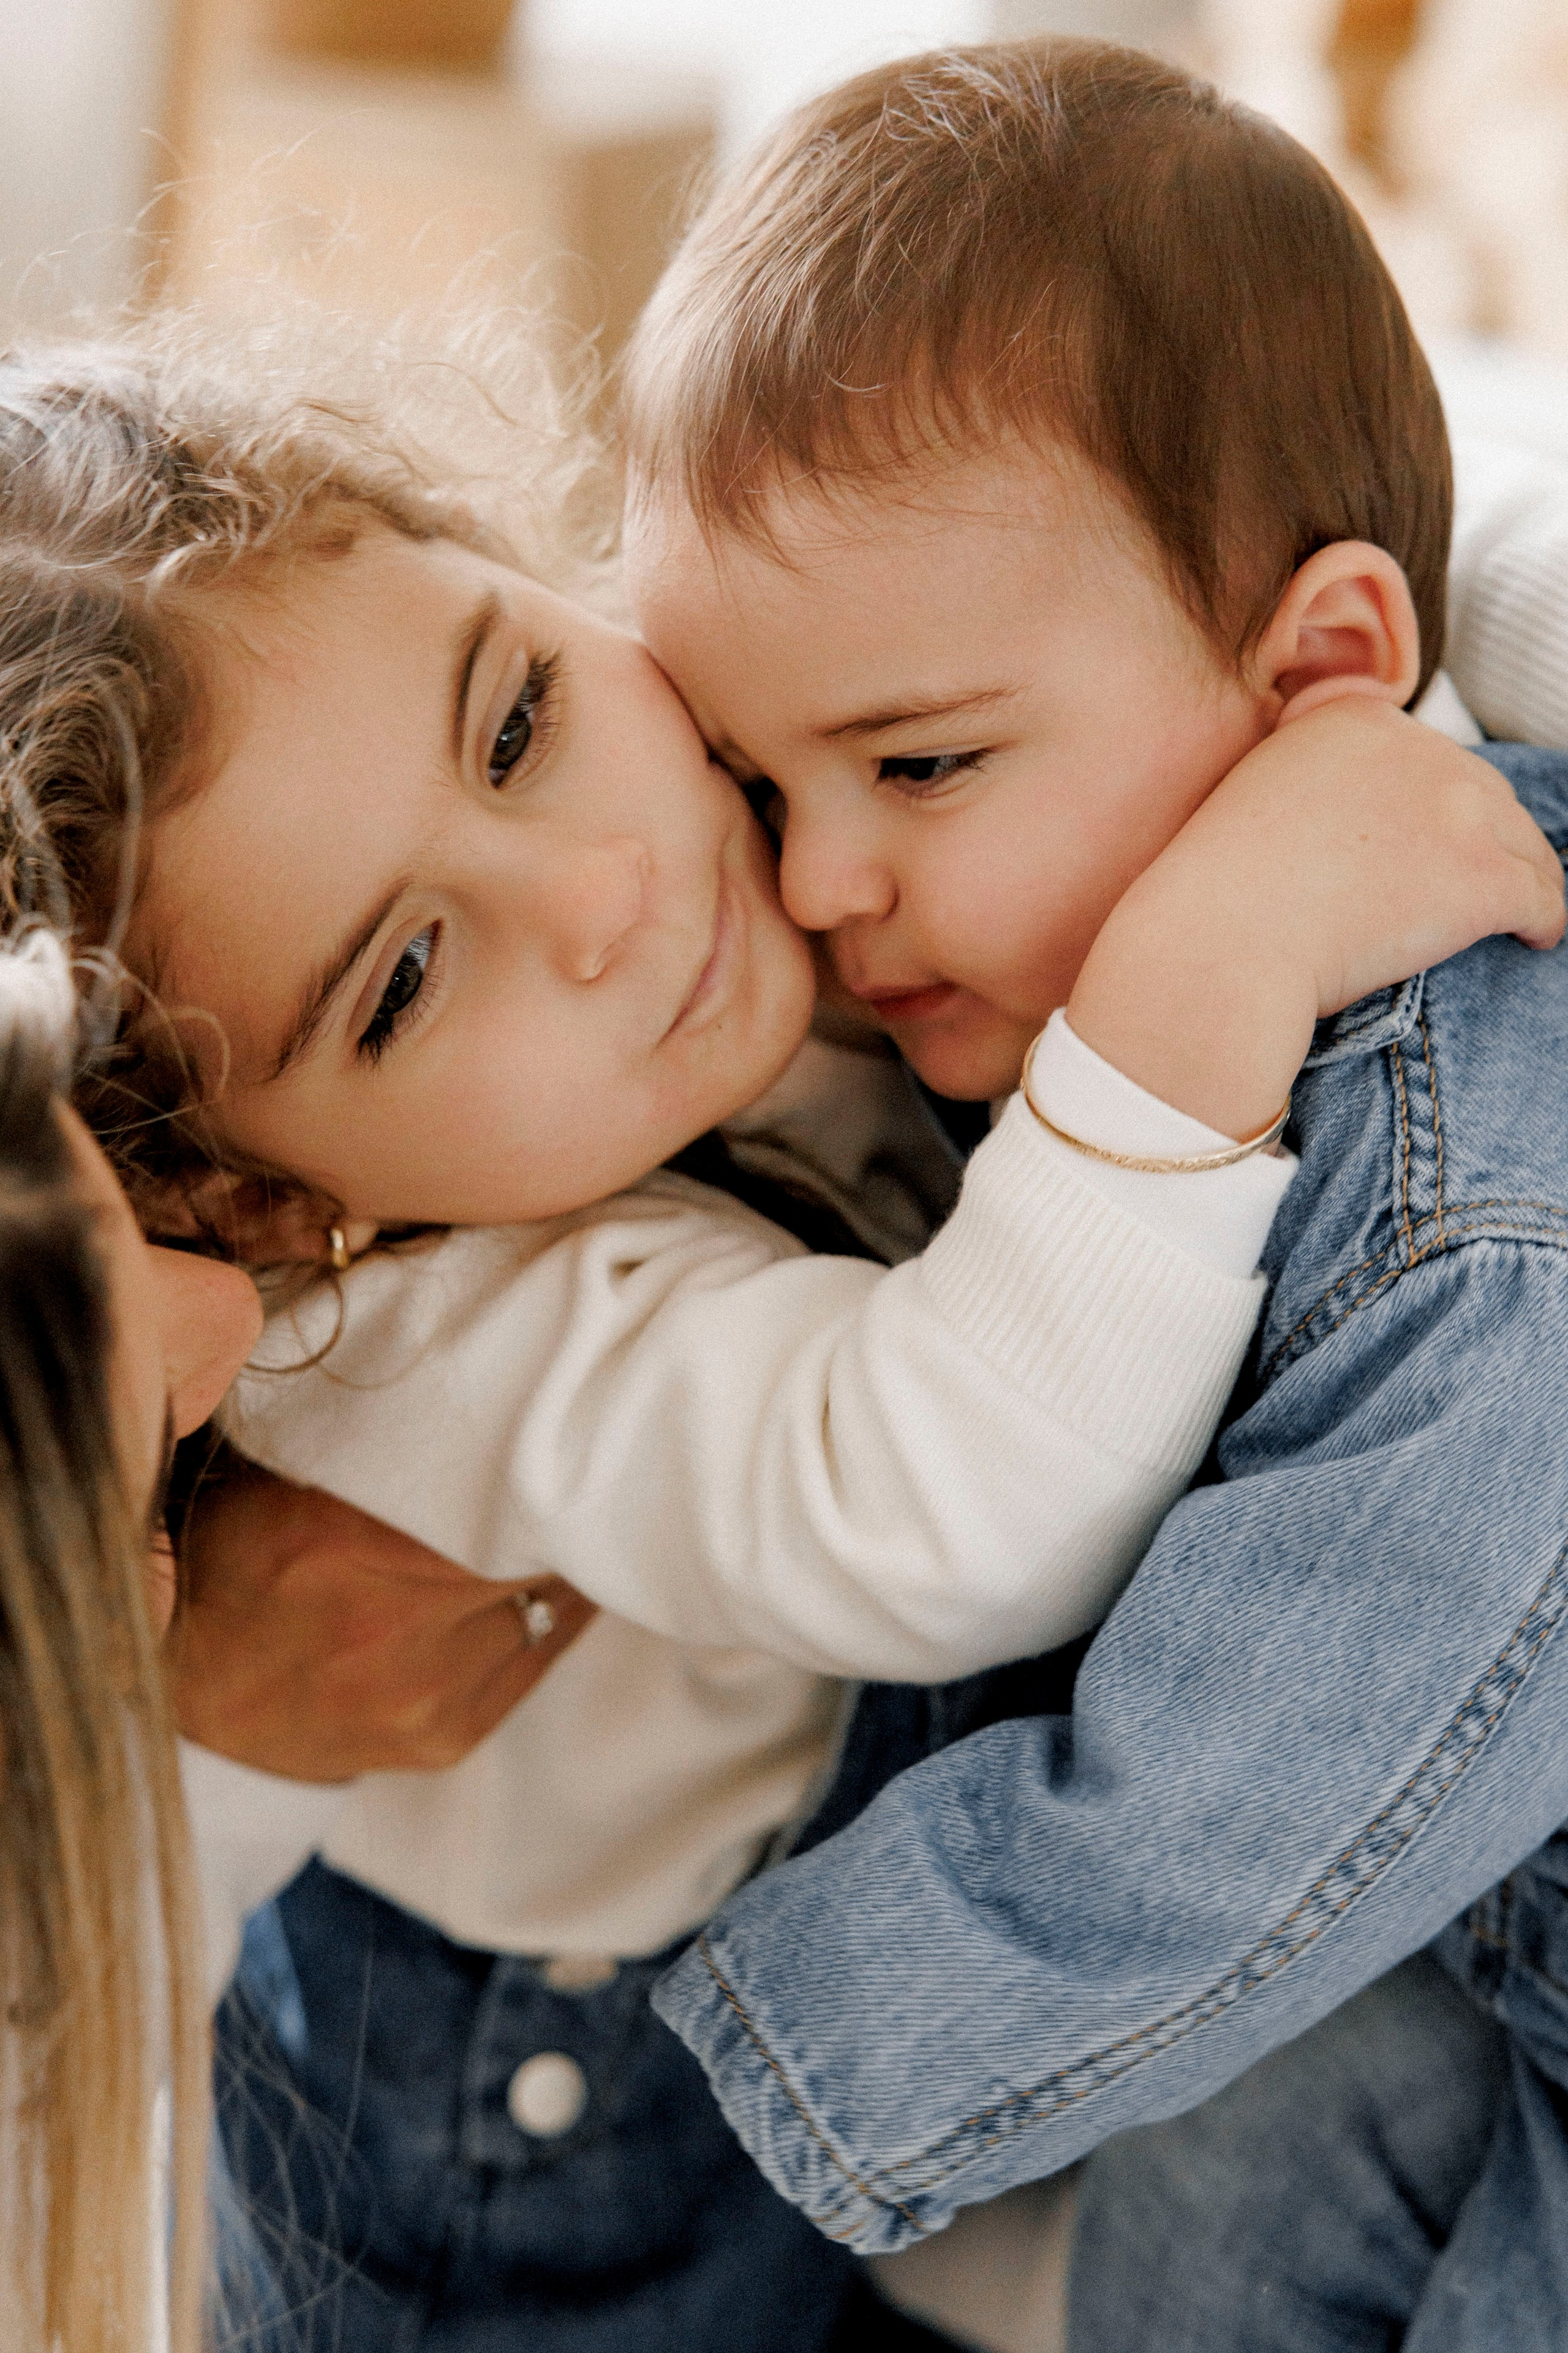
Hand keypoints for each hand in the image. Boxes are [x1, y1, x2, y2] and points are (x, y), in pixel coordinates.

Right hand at [166, 1460, 595, 1780]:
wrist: (183, 1689)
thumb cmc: (231, 1556)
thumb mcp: (280, 1471)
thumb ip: (378, 1442)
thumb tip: (489, 1386)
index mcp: (337, 1544)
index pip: (493, 1491)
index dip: (536, 1456)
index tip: (557, 1426)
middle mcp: (390, 1631)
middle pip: (534, 1551)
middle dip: (555, 1510)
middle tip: (568, 1469)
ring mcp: (423, 1697)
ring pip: (549, 1607)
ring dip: (558, 1563)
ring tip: (556, 1524)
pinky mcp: (445, 1738)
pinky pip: (537, 1659)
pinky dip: (549, 1615)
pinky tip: (547, 1582)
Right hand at [1067, 697, 1564, 1138]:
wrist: (1219, 944)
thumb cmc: (1217, 894)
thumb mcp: (1253, 797)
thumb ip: (1311, 781)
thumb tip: (1353, 824)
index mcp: (1354, 718)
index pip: (1425, 757)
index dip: (1435, 803)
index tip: (1427, 841)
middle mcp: (1416, 747)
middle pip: (1481, 793)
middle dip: (1482, 839)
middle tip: (1471, 883)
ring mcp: (1456, 810)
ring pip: (1521, 843)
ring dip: (1522, 877)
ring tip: (1516, 915)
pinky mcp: (1484, 876)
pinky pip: (1543, 898)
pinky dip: (1545, 921)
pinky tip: (1535, 940)